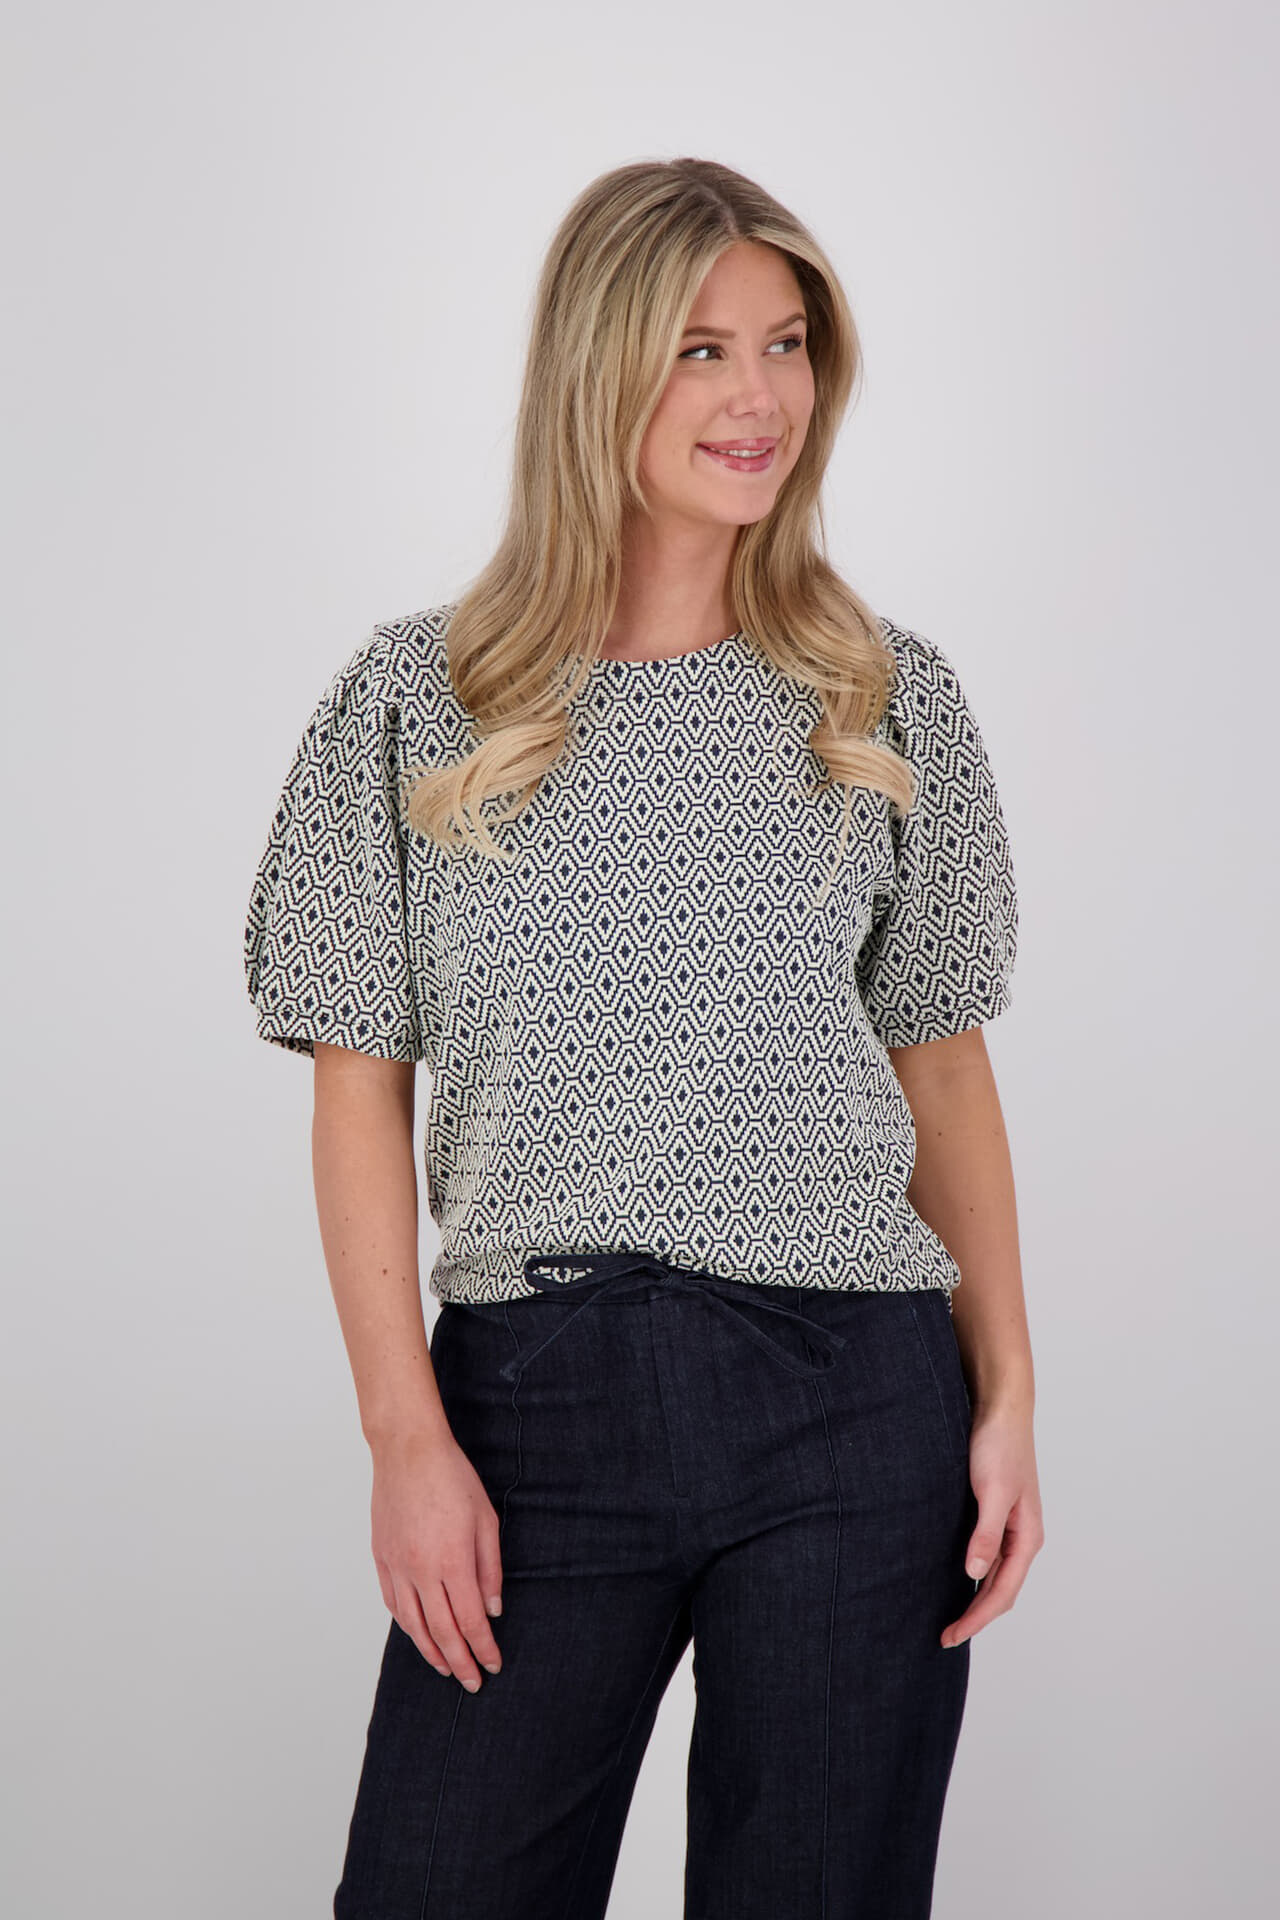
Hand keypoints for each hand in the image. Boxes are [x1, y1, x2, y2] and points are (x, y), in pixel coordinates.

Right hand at [370, 1430, 505, 1690]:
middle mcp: (421, 1571)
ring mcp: (397, 1566)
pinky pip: (393, 1603)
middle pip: (441, 1631)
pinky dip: (406, 1625)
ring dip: (431, 1652)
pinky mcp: (382, 1558)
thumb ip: (490, 1568)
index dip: (483, 1648)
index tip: (493, 1664)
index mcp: (452, 1561)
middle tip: (472, 1682)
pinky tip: (417, 1634)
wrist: (408, 1451)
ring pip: (412, 1625)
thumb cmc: (452, 1478)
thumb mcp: (486, 1520)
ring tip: (446, 1667)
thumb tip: (492, 1609)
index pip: (470, 1621)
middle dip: (460, 1662)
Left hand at [941, 1400, 1043, 1648]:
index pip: (1002, 1593)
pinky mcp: (995, 1511)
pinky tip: (957, 1577)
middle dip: (976, 1616)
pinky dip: (974, 1573)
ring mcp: (1010, 1525)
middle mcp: (1022, 1536)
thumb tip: (975, 1574)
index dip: (977, 1619)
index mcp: (1028, 1537)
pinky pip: (987, 1554)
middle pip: (1001, 1590)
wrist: (1000, 1408)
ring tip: (951, 1617)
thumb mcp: (992, 1491)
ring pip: (995, 1575)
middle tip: (945, 1636)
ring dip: (976, 1598)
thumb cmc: (999, 1445)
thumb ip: (986, 1534)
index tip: (950, 1637)